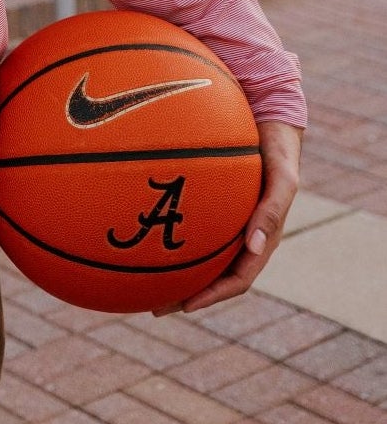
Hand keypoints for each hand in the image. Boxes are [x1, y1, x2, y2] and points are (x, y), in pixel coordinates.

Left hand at [154, 120, 302, 316]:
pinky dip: (170, 232)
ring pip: (198, 253)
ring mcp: (226, 218)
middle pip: (212, 274)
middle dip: (185, 293)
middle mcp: (240, 234)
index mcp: (259, 239)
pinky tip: (143, 229)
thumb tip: (253, 247)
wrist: (269, 117)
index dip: (212, 295)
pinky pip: (189, 222)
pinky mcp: (211, 200)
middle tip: (153, 305)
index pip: (237, 279)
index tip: (184, 305)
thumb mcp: (282, 179)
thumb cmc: (277, 150)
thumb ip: (272, 209)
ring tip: (140, 279)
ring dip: (174, 269)